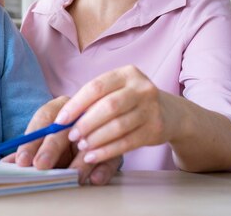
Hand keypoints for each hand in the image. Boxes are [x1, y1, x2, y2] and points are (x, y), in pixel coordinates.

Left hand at [2, 96, 120, 184]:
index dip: (31, 142)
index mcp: (59, 107)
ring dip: (80, 162)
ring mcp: (99, 125)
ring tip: (71, 176)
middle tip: (41, 166)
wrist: (89, 129)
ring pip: (90, 141)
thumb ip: (26, 151)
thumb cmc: (60, 137)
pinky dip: (103, 168)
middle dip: (51, 149)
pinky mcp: (116, 142)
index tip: (23, 161)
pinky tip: (94, 179)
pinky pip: (113, 155)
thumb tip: (6, 163)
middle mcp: (79, 112)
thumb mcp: (42, 141)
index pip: (43, 120)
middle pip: (64, 129)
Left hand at [54, 64, 174, 166]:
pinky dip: (107, 151)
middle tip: (72, 136)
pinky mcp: (156, 129)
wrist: (170, 113)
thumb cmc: (131, 101)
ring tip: (82, 147)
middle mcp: (142, 88)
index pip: (96, 87)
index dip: (76, 105)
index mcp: (127, 73)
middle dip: (86, 123)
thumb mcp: (116, 91)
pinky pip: (127, 142)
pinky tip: (93, 156)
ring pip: (118, 126)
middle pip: (108, 107)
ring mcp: (152, 108)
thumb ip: (93, 101)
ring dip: (96, 139)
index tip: (60, 120)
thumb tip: (63, 119)